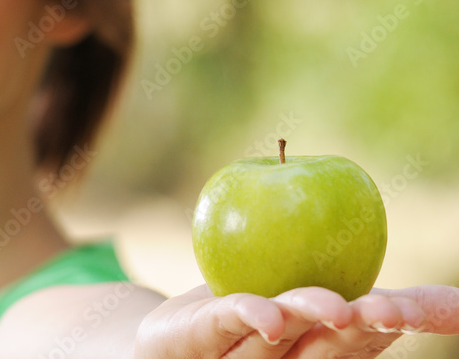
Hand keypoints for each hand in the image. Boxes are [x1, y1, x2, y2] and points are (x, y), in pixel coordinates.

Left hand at [134, 283, 458, 357]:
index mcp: (317, 346)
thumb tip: (404, 244)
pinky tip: (266, 315)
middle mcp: (287, 358)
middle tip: (387, 310)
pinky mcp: (191, 344)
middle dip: (361, 328)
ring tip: (336, 307)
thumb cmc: (236, 308)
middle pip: (331, 346)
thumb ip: (334, 266)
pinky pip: (221, 327)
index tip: (446, 309)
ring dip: (307, 318)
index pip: (369, 337)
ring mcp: (237, 358)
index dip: (408, 321)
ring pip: (279, 339)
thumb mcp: (290, 281)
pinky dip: (246, 317)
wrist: (160, 339)